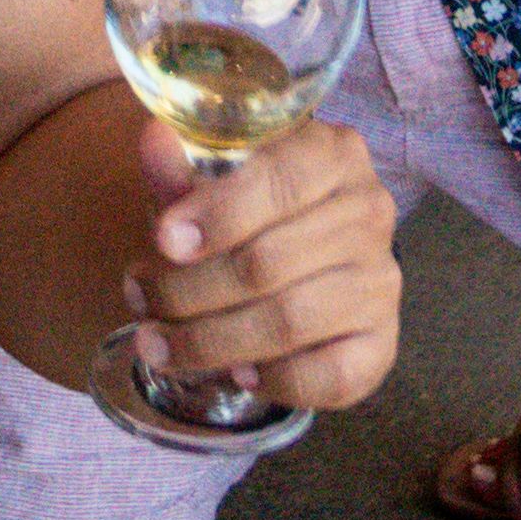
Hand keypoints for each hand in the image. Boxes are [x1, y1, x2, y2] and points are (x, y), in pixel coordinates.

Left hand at [123, 108, 408, 417]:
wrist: (299, 256)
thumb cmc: (247, 210)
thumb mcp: (210, 180)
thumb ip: (181, 167)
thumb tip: (155, 139)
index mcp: (333, 154)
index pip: (278, 182)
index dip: (217, 214)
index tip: (163, 240)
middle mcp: (369, 212)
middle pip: (269, 262)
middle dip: (188, 289)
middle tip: (138, 298)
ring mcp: (381, 281)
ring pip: (290, 321)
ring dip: (210, 342)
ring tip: (157, 344)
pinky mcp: (382, 343)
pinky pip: (328, 376)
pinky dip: (273, 380)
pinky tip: (234, 372)